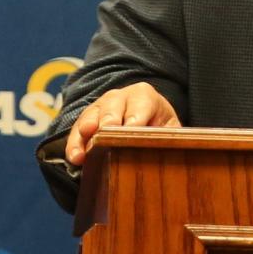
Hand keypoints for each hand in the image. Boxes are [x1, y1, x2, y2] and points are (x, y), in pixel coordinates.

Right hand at [65, 83, 179, 165]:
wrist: (144, 118)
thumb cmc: (158, 124)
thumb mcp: (169, 127)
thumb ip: (172, 135)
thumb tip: (177, 148)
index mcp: (144, 95)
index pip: (140, 104)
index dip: (135, 117)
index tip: (132, 129)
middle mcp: (119, 96)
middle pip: (112, 106)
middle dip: (109, 120)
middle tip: (106, 133)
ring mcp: (100, 107)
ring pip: (91, 116)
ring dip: (86, 134)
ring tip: (83, 151)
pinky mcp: (86, 121)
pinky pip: (77, 131)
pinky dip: (75, 144)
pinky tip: (75, 158)